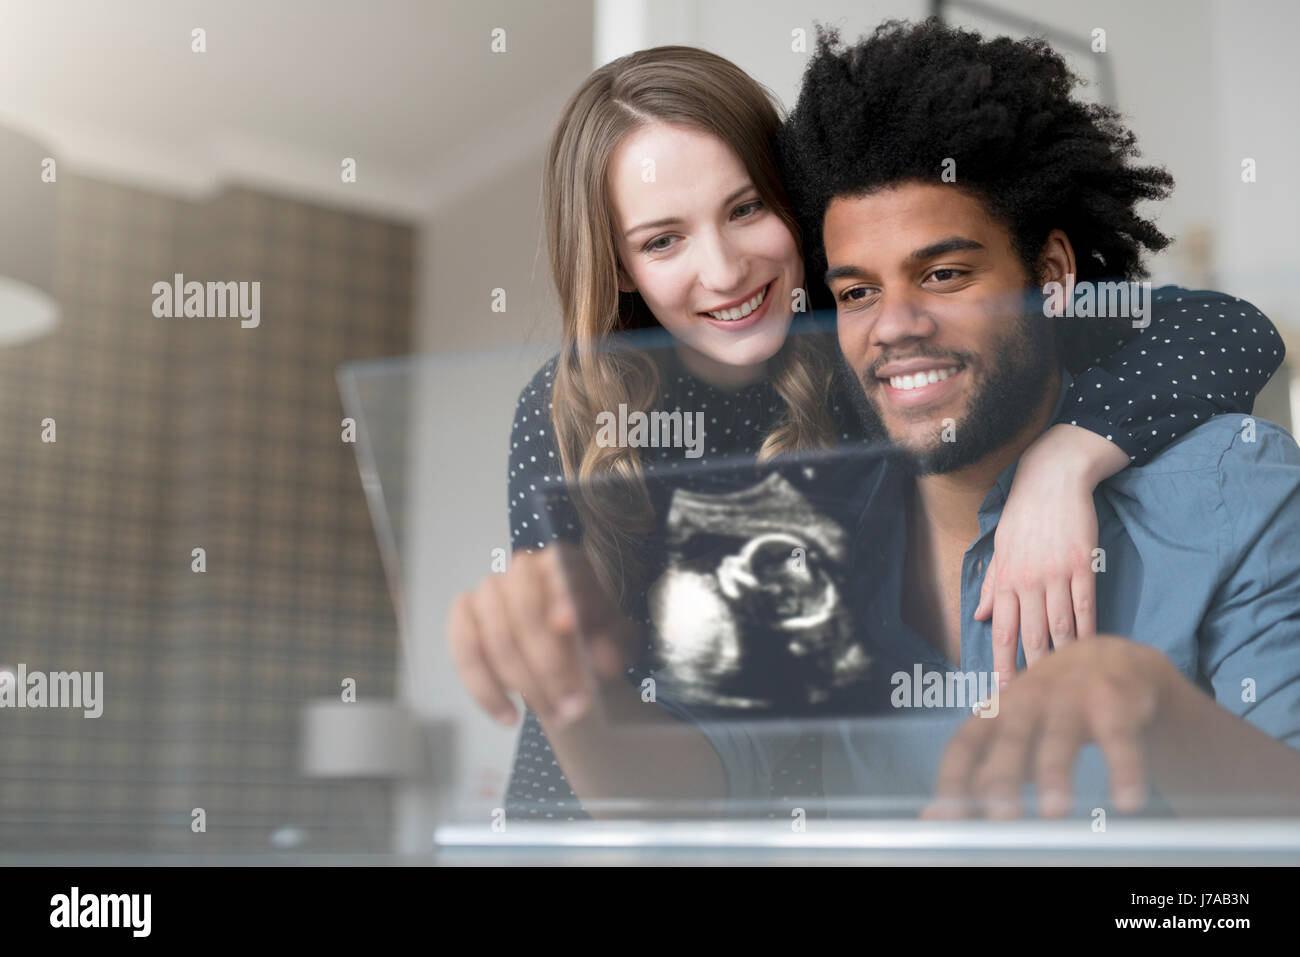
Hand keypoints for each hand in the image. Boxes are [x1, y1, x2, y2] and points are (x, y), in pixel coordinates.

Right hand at [446, 542, 634, 729]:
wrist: (566, 662)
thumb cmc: (594, 641)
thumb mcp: (617, 643)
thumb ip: (615, 646)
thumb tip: (605, 661)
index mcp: (565, 563)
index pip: (561, 568)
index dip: (562, 594)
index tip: (567, 625)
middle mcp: (523, 568)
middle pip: (524, 607)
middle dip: (548, 662)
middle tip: (575, 703)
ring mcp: (488, 590)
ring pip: (496, 636)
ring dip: (525, 683)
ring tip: (555, 715)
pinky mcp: (463, 616)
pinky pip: (465, 653)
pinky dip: (485, 689)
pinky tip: (509, 716)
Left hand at [921, 636, 1178, 818]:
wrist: (1113, 659)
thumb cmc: (1050, 706)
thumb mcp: (1014, 732)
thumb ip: (981, 772)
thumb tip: (934, 817)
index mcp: (996, 710)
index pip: (965, 744)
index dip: (953, 779)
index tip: (947, 817)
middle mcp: (1028, 699)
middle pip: (1010, 739)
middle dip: (1003, 778)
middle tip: (1001, 818)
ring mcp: (1071, 696)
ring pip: (1060, 737)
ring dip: (1055, 773)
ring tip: (1054, 812)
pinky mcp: (1114, 700)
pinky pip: (1118, 738)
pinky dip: (1123, 769)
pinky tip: (1125, 801)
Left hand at [974, 423, 1126, 680]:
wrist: (1052, 479)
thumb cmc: (1023, 515)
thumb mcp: (999, 548)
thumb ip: (991, 585)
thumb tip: (978, 617)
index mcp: (1004, 579)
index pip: (1001, 631)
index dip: (1001, 664)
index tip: (1002, 692)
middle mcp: (1027, 581)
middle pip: (1029, 636)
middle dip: (1031, 671)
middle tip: (1034, 701)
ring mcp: (1056, 574)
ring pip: (1059, 626)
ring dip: (1061, 657)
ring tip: (1064, 684)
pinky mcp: (1082, 565)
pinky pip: (1085, 606)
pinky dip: (1087, 631)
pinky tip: (1090, 651)